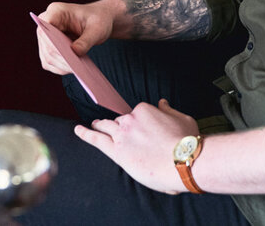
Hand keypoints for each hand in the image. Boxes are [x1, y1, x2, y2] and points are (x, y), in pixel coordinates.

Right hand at [37, 0, 116, 73]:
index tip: (66, 55)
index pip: (45, 28)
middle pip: (46, 45)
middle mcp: (46, 22)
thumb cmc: (98, 20)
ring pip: (46, 56)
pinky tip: (72, 69)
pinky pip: (50, 61)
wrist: (98, 20)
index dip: (52, 43)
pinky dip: (60, 67)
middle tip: (75, 68)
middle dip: (60, 58)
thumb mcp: (97, 28)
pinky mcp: (49, 46)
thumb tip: (75, 52)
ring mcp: (46, 36)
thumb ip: (86, 40)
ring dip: (60, 65)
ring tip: (76, 70)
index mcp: (56, 11)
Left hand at [75, 98, 197, 193]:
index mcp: (145, 110)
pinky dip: (85, 133)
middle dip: (119, 125)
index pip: (136, 114)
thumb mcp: (182, 119)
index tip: (141, 129)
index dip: (138, 122)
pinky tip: (78, 130)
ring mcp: (121, 134)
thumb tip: (163, 103)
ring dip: (99, 125)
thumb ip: (169, 110)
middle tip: (115, 129)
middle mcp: (130, 119)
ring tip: (94, 125)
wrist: (183, 161)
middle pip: (120, 120)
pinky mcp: (116, 151)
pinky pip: (96, 139)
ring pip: (106, 127)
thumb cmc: (186, 141)